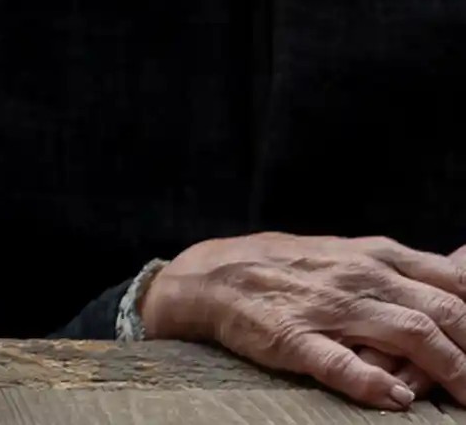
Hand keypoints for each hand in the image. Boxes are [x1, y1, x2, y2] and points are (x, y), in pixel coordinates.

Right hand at [140, 233, 465, 410]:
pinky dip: (371, 381)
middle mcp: (360, 277)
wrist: (212, 276)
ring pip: (407, 333)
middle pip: (443, 311)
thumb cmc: (290, 270)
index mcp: (377, 256)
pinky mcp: (293, 337)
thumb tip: (462, 276)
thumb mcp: (351, 255)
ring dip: (449, 368)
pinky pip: (338, 360)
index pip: (454, 282)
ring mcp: (328, 307)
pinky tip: (396, 398)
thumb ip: (402, 270)